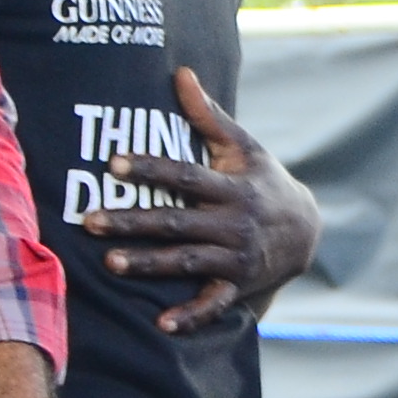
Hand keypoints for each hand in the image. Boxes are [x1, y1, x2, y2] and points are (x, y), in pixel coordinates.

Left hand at [105, 69, 324, 335]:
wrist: (307, 231)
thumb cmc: (265, 181)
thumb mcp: (245, 147)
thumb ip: (209, 115)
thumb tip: (182, 73)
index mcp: (231, 188)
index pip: (185, 176)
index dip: (151, 168)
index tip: (114, 163)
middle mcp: (233, 225)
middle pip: (176, 222)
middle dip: (133, 222)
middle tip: (90, 221)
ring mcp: (236, 258)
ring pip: (186, 262)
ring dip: (149, 264)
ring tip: (110, 263)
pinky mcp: (238, 285)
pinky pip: (213, 304)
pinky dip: (191, 316)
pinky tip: (162, 324)